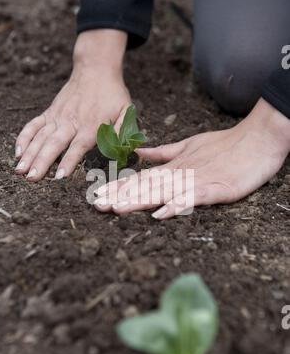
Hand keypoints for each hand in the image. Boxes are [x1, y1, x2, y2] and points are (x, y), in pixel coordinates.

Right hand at [15, 30, 129, 180]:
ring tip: (21, 170)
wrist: (96, 69)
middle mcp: (71, 121)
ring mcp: (58, 116)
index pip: (78, 146)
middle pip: (54, 143)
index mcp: (91, 125)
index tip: (59, 176)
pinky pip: (33, 125)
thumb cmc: (113, 95)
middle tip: (32, 177)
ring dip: (30, 154)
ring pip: (41, 137)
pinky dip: (24, 137)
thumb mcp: (126, 111)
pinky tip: (18, 152)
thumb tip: (123, 151)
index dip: (68, 161)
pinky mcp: (50, 112)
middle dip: (42, 162)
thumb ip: (122, 132)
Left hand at [94, 99, 289, 218]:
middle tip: (97, 206)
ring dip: (140, 200)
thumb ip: (163, 153)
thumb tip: (139, 155)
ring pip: (164, 192)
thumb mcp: (189, 146)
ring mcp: (198, 181)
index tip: (98, 196)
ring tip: (117, 209)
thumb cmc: (225, 145)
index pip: (142, 178)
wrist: (257, 139)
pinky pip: (193, 198)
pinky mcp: (216, 189)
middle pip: (147, 186)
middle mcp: (181, 173)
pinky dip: (176, 205)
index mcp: (174, 167)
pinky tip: (160, 213)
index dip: (119, 187)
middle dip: (121, 197)